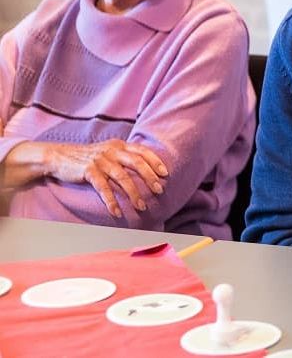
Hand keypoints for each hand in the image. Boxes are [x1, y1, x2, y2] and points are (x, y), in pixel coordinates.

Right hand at [46, 140, 167, 217]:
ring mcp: (100, 160)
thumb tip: (146, 170)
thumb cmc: (88, 157)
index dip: (155, 162)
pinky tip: (117, 212)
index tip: (165, 174)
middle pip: (137, 163)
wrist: (59, 156)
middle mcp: (112, 150)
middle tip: (159, 191)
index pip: (142, 151)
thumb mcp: (108, 152)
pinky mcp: (88, 170)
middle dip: (150, 178)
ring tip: (141, 207)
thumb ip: (124, 157)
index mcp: (119, 145)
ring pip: (122, 177)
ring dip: (134, 193)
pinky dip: (111, 201)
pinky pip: (103, 188)